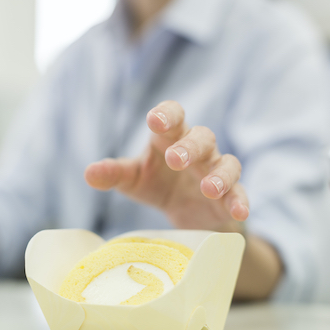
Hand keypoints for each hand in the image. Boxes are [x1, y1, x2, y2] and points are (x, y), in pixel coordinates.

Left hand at [84, 101, 248, 230]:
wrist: (188, 214)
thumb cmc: (159, 185)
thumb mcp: (134, 180)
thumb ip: (114, 173)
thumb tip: (89, 173)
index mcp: (171, 139)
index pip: (173, 116)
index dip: (166, 115)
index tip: (154, 121)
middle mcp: (198, 150)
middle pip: (202, 137)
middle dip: (190, 147)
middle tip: (175, 159)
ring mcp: (217, 171)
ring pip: (227, 163)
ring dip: (219, 174)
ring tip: (208, 188)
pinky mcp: (230, 195)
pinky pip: (240, 193)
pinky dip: (240, 200)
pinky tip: (238, 211)